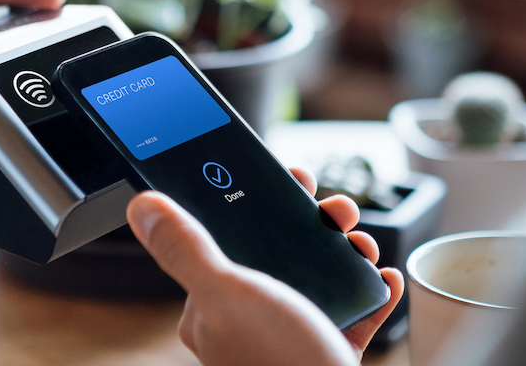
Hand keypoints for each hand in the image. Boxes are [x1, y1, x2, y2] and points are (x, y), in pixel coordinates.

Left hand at [127, 169, 404, 365]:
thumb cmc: (280, 363)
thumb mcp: (227, 293)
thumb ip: (186, 249)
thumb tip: (143, 207)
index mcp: (212, 307)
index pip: (226, 239)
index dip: (256, 204)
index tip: (288, 179)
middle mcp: (248, 321)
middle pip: (277, 252)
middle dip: (313, 224)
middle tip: (337, 210)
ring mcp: (289, 336)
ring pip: (317, 277)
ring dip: (346, 252)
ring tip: (363, 244)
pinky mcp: (327, 352)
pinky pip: (351, 312)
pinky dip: (370, 292)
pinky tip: (382, 278)